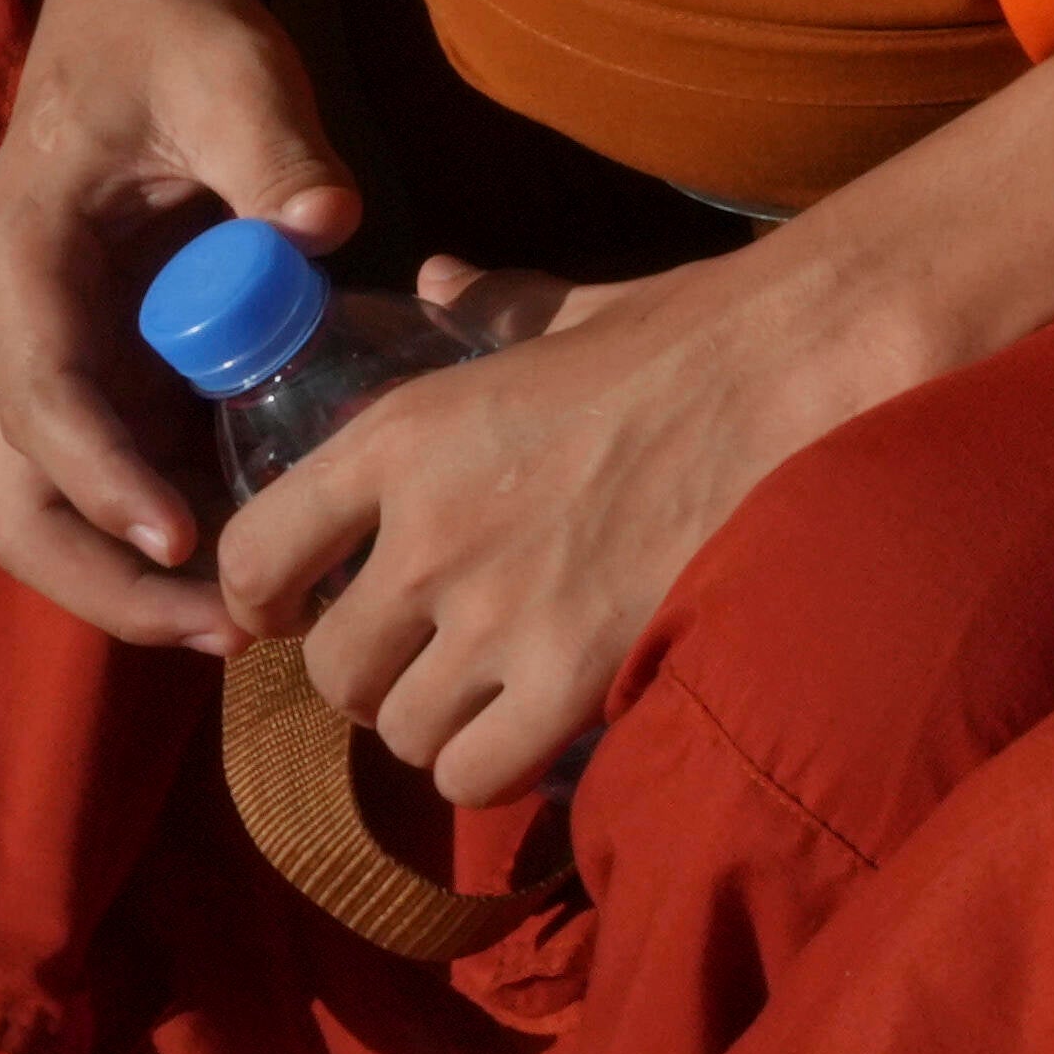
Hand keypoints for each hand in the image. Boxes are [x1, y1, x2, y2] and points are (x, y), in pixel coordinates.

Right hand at [0, 0, 360, 652]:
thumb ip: (274, 145)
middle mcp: (22, 327)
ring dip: (145, 571)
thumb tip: (327, 224)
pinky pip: (129, 473)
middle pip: (27, 498)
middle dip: (112, 576)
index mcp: (24, 259)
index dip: (106, 480)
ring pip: (69, 505)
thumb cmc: (180, 33)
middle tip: (232, 626)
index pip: (41, 398)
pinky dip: (184, 520)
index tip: (187, 539)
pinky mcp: (113, 368)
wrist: (144, 2)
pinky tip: (275, 545)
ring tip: (260, 617)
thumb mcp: (229, 70)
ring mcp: (64, 357)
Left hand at [224, 18, 1053, 805]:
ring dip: (437, 725)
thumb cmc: (694, 334)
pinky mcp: (571, 675)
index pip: (253, 554)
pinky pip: (475, 775)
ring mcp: (495, 613)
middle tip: (428, 657)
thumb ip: (488, 309)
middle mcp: (424, 533)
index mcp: (401, 437)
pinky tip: (540, 726)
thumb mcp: (564, 314)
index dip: (265, 599)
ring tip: (492, 694)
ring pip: (398, 734)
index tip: (295, 609)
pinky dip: (497, 766)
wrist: (800, 372)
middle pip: (329, 670)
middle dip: (371, 675)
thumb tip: (434, 278)